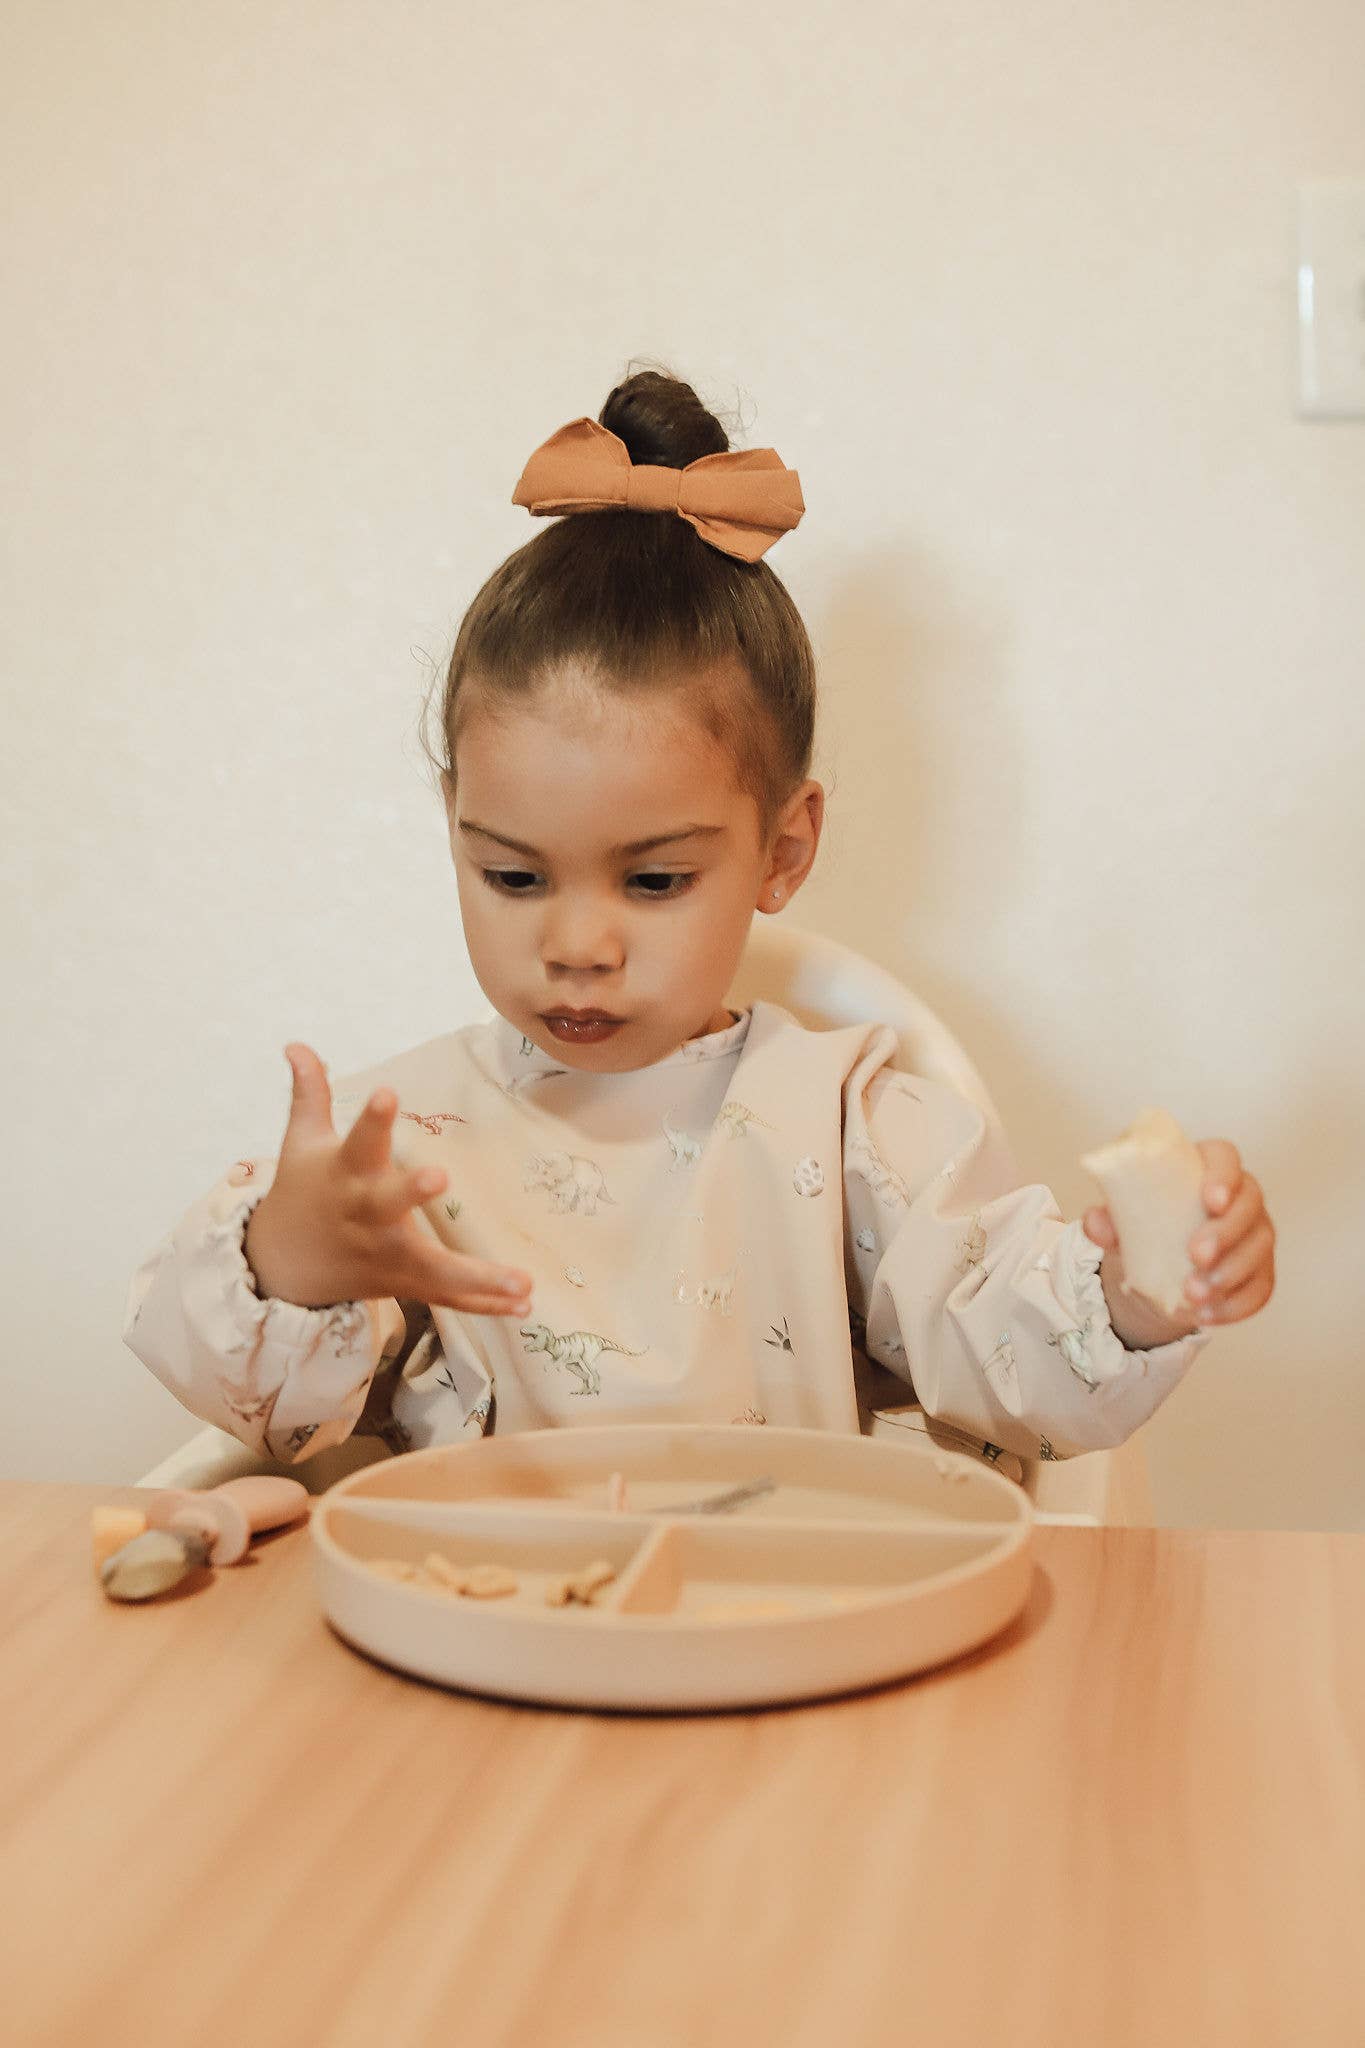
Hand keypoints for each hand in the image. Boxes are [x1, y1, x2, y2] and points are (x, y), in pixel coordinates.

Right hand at [243, 1044, 533, 1315]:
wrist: (280, 1265)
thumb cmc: (303, 1192)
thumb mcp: (302, 1142)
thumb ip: (311, 1094)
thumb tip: (298, 1045)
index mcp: (344, 1174)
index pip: (359, 1141)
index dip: (372, 1118)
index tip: (387, 1091)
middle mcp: (366, 1215)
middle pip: (388, 1204)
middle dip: (410, 1190)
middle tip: (439, 1175)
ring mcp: (385, 1255)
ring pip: (432, 1268)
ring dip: (477, 1277)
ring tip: (522, 1283)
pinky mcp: (401, 1282)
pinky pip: (446, 1296)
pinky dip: (483, 1303)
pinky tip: (525, 1306)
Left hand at [1084, 1139, 1274, 1345]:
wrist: (1158, 1267)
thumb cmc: (1147, 1225)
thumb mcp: (1124, 1219)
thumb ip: (1108, 1218)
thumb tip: (1094, 1223)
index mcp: (1207, 1169)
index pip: (1225, 1158)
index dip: (1223, 1176)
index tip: (1210, 1200)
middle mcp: (1241, 1198)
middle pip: (1250, 1204)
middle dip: (1226, 1231)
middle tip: (1196, 1255)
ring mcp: (1256, 1235)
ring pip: (1258, 1248)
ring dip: (1229, 1273)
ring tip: (1193, 1294)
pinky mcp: (1260, 1272)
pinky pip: (1260, 1288)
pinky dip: (1236, 1304)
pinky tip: (1207, 1314)